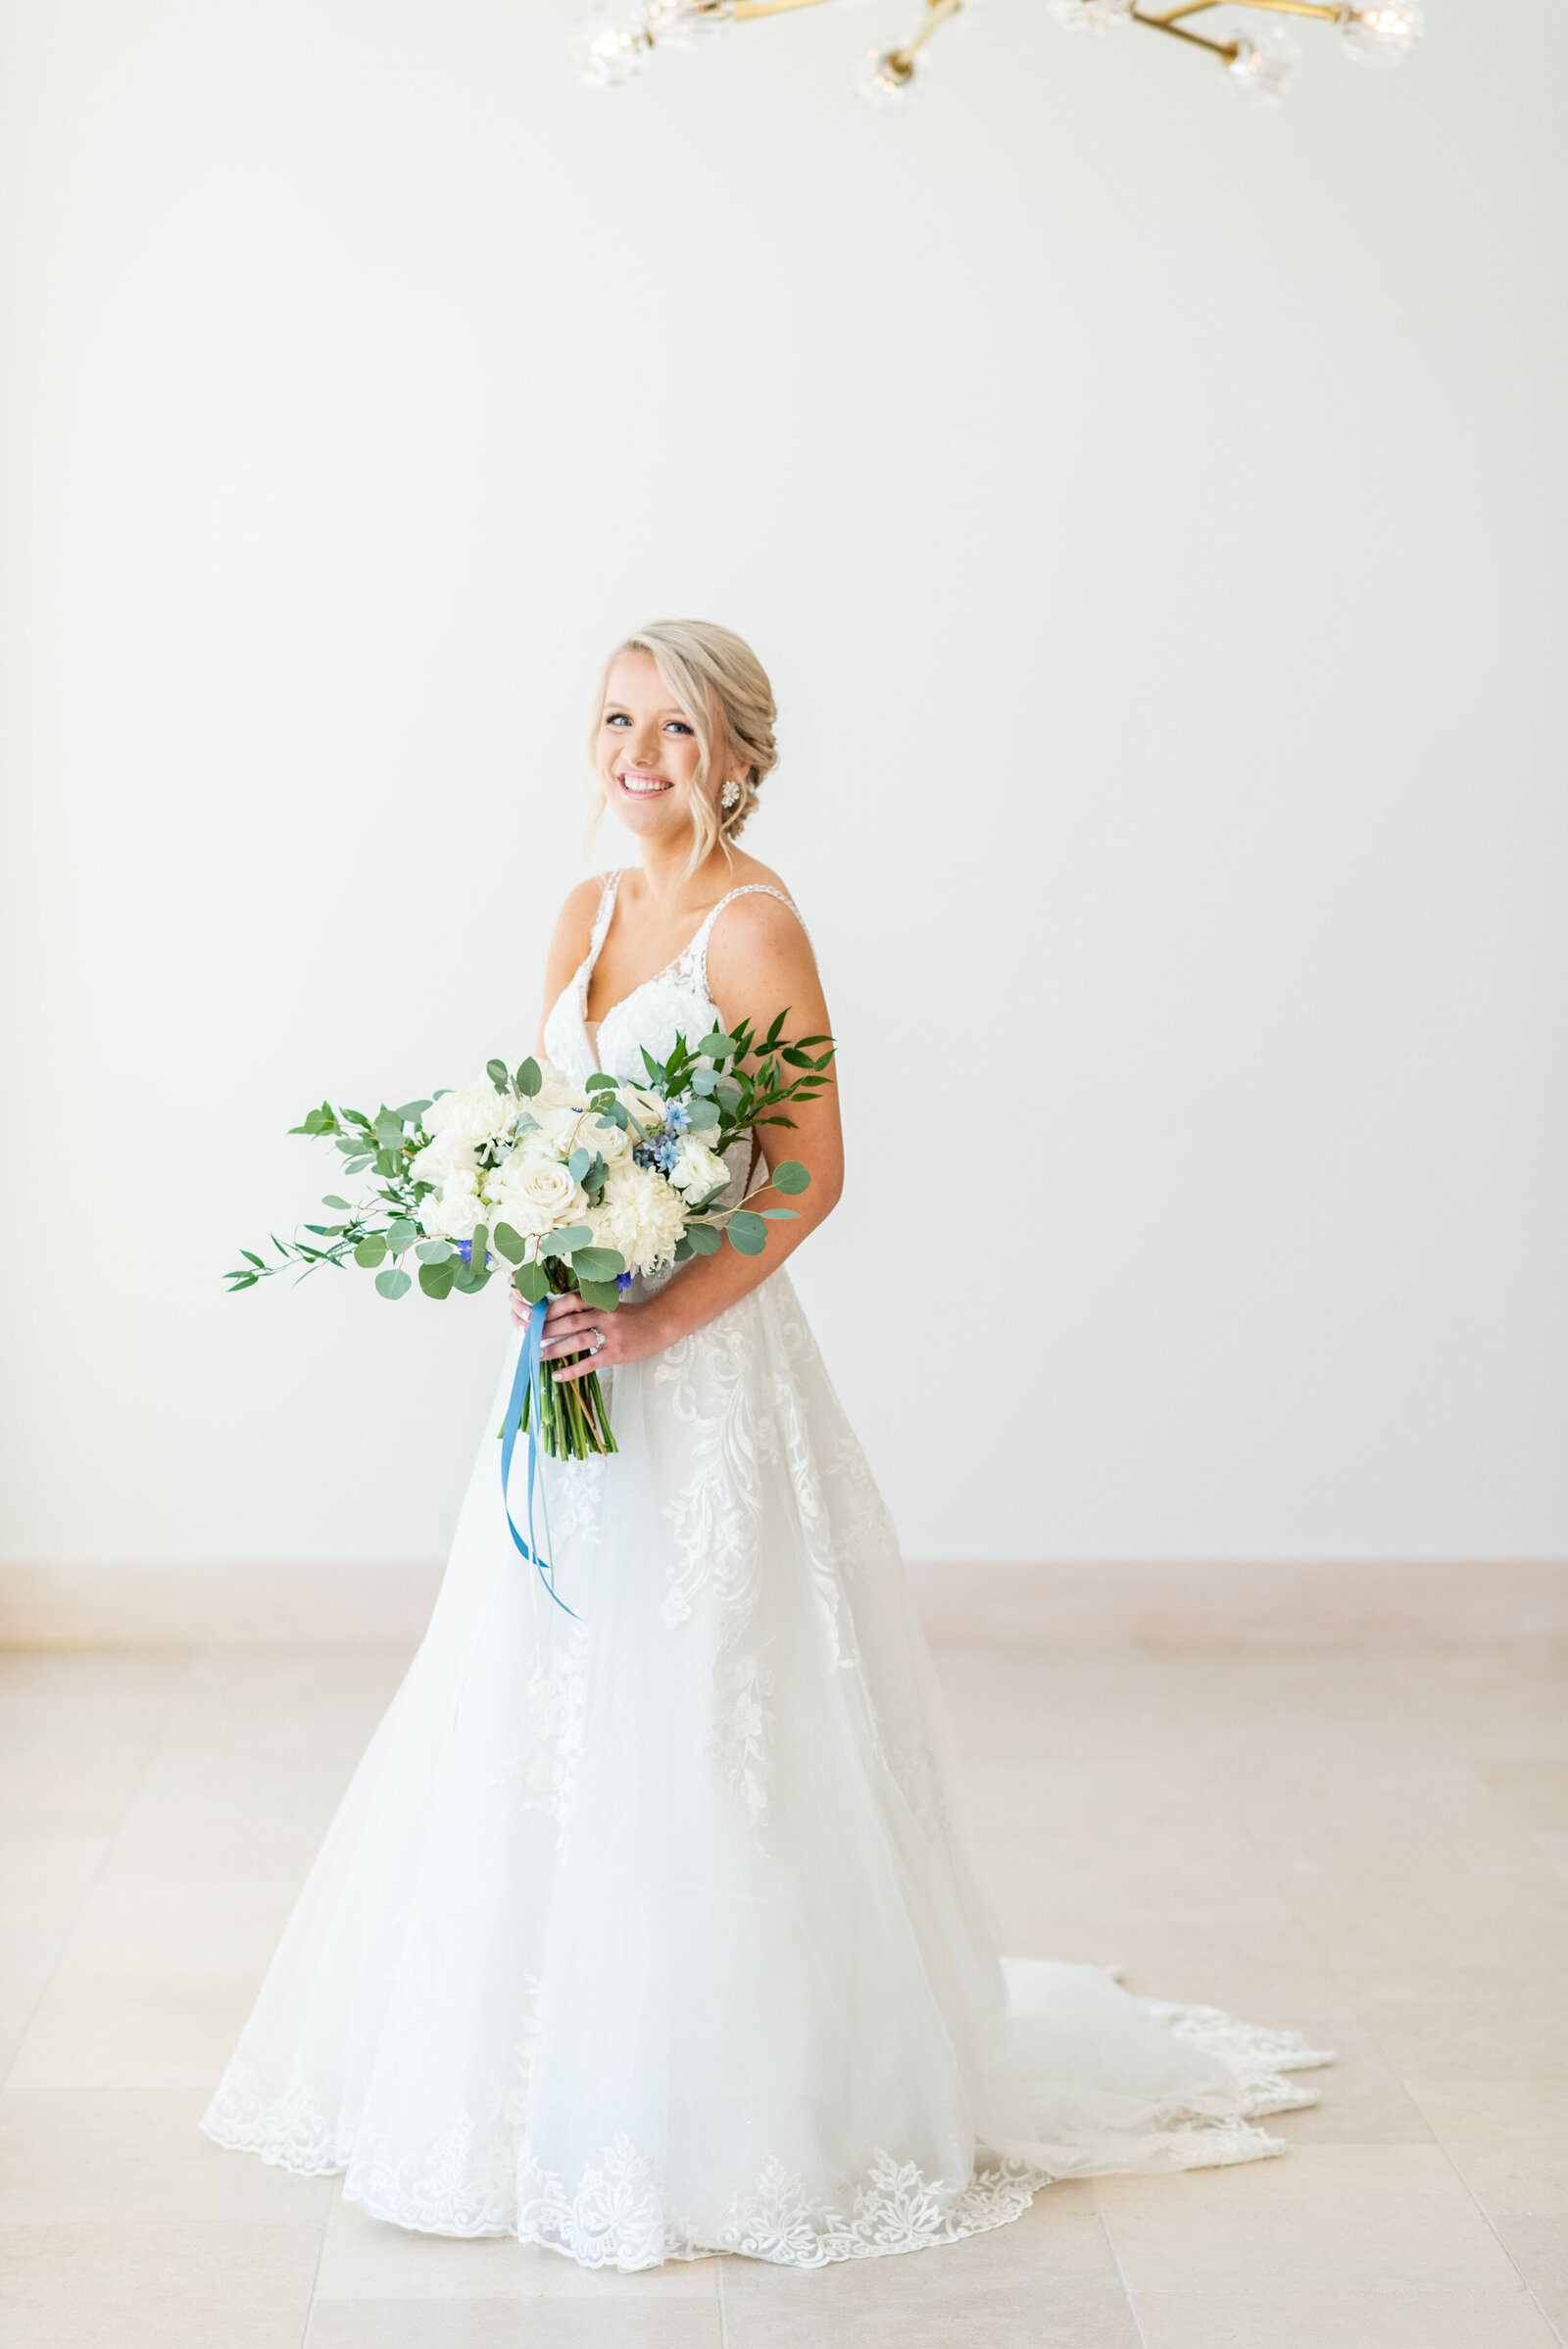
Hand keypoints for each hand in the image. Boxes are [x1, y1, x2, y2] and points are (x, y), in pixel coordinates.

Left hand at [507, 1284, 668, 1380]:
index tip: (533, 1317)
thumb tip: (556, 1319)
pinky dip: (572, 1370)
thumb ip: (587, 1309)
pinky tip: (558, 1375)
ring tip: (538, 1356)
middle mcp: (604, 1315)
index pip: (569, 1302)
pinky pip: (590, 1363)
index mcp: (599, 1302)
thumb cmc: (631, 1316)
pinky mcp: (616, 1353)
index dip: (550, 1309)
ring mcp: (611, 1334)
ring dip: (554, 1350)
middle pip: (568, 1321)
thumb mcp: (609, 1305)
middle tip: (528, 1338)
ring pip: (577, 1341)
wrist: (660, 1324)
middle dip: (546, 1331)